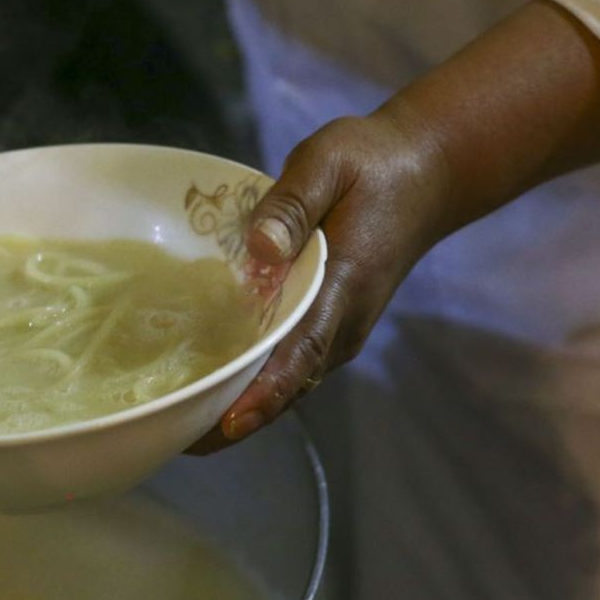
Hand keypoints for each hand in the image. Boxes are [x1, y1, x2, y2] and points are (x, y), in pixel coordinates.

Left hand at [187, 0, 599, 454]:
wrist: (427, 170)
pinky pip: (290, 364)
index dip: (265, 392)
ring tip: (177, 426)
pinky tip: (207, 386)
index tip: (228, 422)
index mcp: (344, 286)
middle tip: (172, 438)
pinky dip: (253, 384)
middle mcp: (344, 322)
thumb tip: (260, 248)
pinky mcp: (329, 323)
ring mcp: (340, 328)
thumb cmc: (373, 162)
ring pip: (289, 382)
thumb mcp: (330, 161)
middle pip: (289, 384)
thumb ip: (293, 204)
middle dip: (235, 416)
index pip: (303, 352)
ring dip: (239, 405)